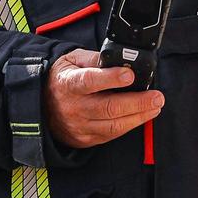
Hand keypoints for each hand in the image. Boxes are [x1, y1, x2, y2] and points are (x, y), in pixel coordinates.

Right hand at [45, 48, 165, 148]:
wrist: (41, 106)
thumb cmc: (63, 79)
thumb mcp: (72, 60)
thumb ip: (95, 59)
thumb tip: (119, 59)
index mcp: (68, 83)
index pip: (89, 81)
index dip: (110, 78)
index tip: (129, 75)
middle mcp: (73, 107)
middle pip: (108, 107)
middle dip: (137, 102)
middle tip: (157, 97)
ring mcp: (79, 126)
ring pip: (113, 125)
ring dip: (139, 116)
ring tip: (155, 106)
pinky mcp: (85, 139)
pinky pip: (111, 134)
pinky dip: (129, 125)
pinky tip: (142, 116)